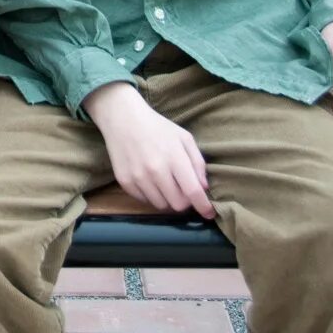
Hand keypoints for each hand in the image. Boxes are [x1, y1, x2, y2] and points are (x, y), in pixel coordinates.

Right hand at [85, 82, 213, 218]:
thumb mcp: (184, 138)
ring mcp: (138, 177)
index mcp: (174, 158)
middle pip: (178, 204)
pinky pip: (144, 200)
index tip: (209, 214)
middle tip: (182, 189)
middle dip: (184, 201)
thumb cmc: (157, 127)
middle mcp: (155, 171)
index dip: (204, 206)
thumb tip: (203, 188)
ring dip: (167, 199)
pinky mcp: (124, 181)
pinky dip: (151, 195)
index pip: (193, 192)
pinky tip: (150, 181)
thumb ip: (197, 162)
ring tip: (164, 184)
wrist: (122, 119)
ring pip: (161, 205)